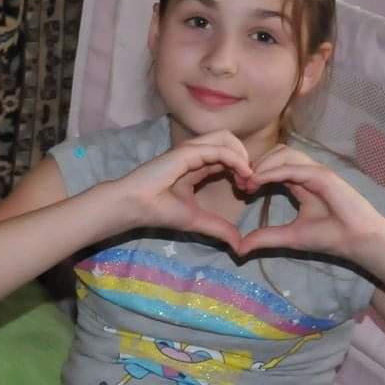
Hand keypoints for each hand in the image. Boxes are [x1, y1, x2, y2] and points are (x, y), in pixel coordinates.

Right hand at [106, 131, 253, 252]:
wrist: (135, 206)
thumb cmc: (159, 211)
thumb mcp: (197, 221)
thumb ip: (219, 229)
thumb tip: (240, 246)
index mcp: (196, 165)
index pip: (226, 156)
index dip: (241, 169)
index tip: (247, 190)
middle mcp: (195, 153)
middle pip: (230, 141)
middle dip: (245, 158)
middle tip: (250, 182)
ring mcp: (191, 150)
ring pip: (226, 138)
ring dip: (242, 155)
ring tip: (247, 176)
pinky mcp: (188, 151)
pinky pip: (219, 149)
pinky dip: (236, 159)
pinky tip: (243, 174)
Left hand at [234, 144, 384, 260]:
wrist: (357, 241)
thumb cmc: (329, 237)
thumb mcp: (289, 237)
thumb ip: (265, 238)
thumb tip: (239, 248)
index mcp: (301, 182)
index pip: (274, 165)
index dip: (255, 172)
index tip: (241, 189)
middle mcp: (308, 172)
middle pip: (276, 153)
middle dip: (256, 164)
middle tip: (242, 185)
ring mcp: (316, 171)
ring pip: (283, 153)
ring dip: (262, 165)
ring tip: (249, 183)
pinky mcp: (323, 175)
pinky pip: (292, 167)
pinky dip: (272, 172)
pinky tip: (257, 182)